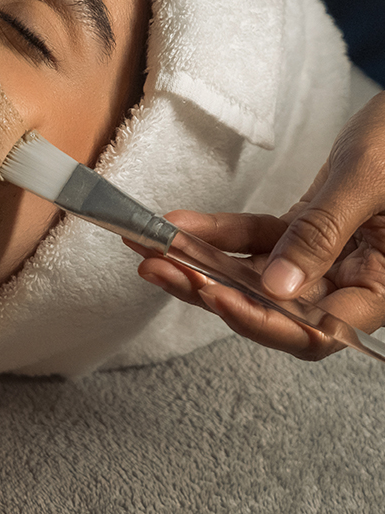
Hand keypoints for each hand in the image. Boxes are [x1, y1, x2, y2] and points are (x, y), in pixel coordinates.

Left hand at [130, 92, 384, 359]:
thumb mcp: (366, 181)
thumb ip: (322, 234)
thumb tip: (277, 289)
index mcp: (381, 286)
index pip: (317, 332)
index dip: (264, 323)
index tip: (217, 298)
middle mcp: (351, 282)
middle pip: (275, 310)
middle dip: (213, 294)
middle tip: (159, 272)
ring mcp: (326, 257)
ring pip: (256, 275)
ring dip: (202, 263)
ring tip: (150, 249)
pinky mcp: (307, 230)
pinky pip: (256, 238)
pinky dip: (219, 231)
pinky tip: (180, 223)